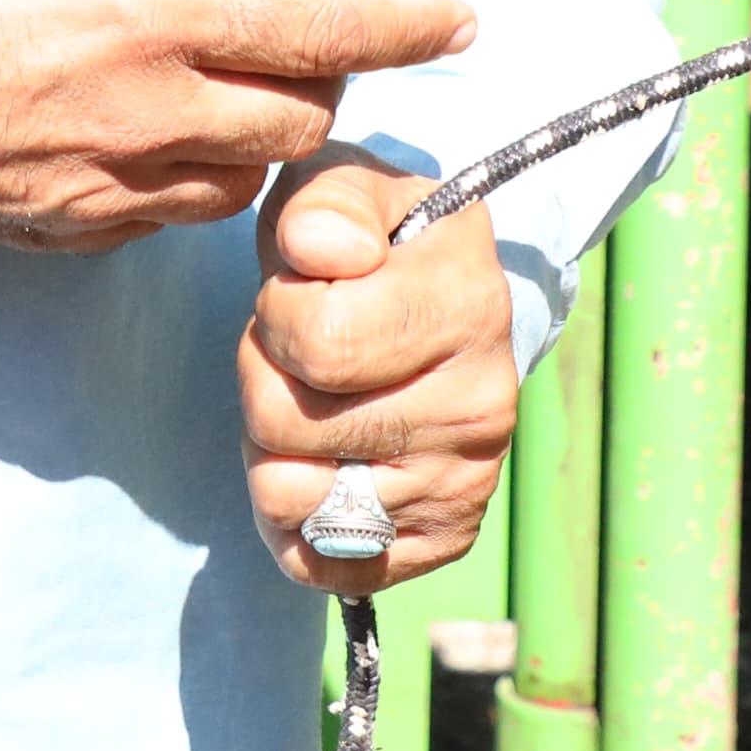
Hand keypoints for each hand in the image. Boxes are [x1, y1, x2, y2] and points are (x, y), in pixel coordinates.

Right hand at [0, 0, 477, 252]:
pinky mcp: (61, 228)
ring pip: (248, 174)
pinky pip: (174, 213)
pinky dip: (200, 173)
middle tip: (325, 27)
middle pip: (302, 110)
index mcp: (139, 9)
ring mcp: (103, 182)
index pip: (317, 23)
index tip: (460, 20)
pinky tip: (167, 126)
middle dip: (334, 71)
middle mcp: (141, 109)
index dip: (405, 25)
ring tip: (251, 76)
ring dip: (271, 127)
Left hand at [241, 149, 516, 595]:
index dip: (278, 311)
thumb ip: (320, 204)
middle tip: (303, 353)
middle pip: (289, 424)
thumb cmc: (367, 245)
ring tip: (313, 402)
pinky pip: (316, 559)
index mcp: (469, 297)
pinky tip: (323, 462)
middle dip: (265, 378)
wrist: (434, 307)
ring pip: (291, 495)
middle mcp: (486, 398)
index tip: (306, 290)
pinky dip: (293, 518)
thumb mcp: (339, 190)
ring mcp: (469, 478)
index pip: (316, 339)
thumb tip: (322, 251)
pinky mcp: (443, 540)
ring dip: (272, 448)